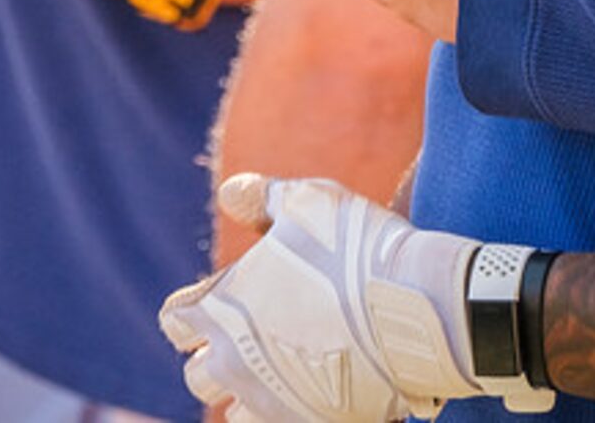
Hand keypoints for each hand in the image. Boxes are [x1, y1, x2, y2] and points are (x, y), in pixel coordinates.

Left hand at [161, 175, 492, 422]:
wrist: (418, 309)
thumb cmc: (359, 247)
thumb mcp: (307, 200)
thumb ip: (260, 196)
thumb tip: (229, 193)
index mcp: (220, 308)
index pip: (175, 321)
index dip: (195, 309)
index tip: (221, 300)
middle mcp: (233, 363)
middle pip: (198, 375)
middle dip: (218, 356)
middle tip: (253, 336)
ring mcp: (270, 402)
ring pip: (234, 412)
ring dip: (250, 392)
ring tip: (285, 367)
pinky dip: (288, 411)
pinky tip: (315, 386)